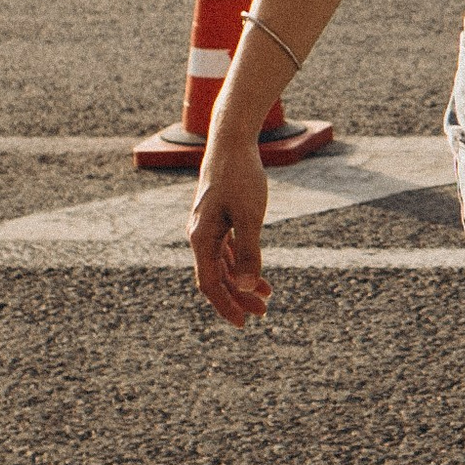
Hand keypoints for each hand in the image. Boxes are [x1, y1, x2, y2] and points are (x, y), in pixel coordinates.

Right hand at [190, 139, 271, 328]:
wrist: (232, 142)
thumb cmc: (241, 176)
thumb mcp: (249, 215)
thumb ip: (248, 251)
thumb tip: (246, 286)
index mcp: (201, 238)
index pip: (209, 283)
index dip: (226, 305)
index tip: (244, 323)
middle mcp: (199, 235)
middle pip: (215, 277)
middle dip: (237, 297)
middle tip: (262, 312)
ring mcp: (207, 227)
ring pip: (221, 265)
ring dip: (240, 282)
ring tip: (265, 297)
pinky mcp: (217, 217)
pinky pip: (226, 250)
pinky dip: (240, 263)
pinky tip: (257, 272)